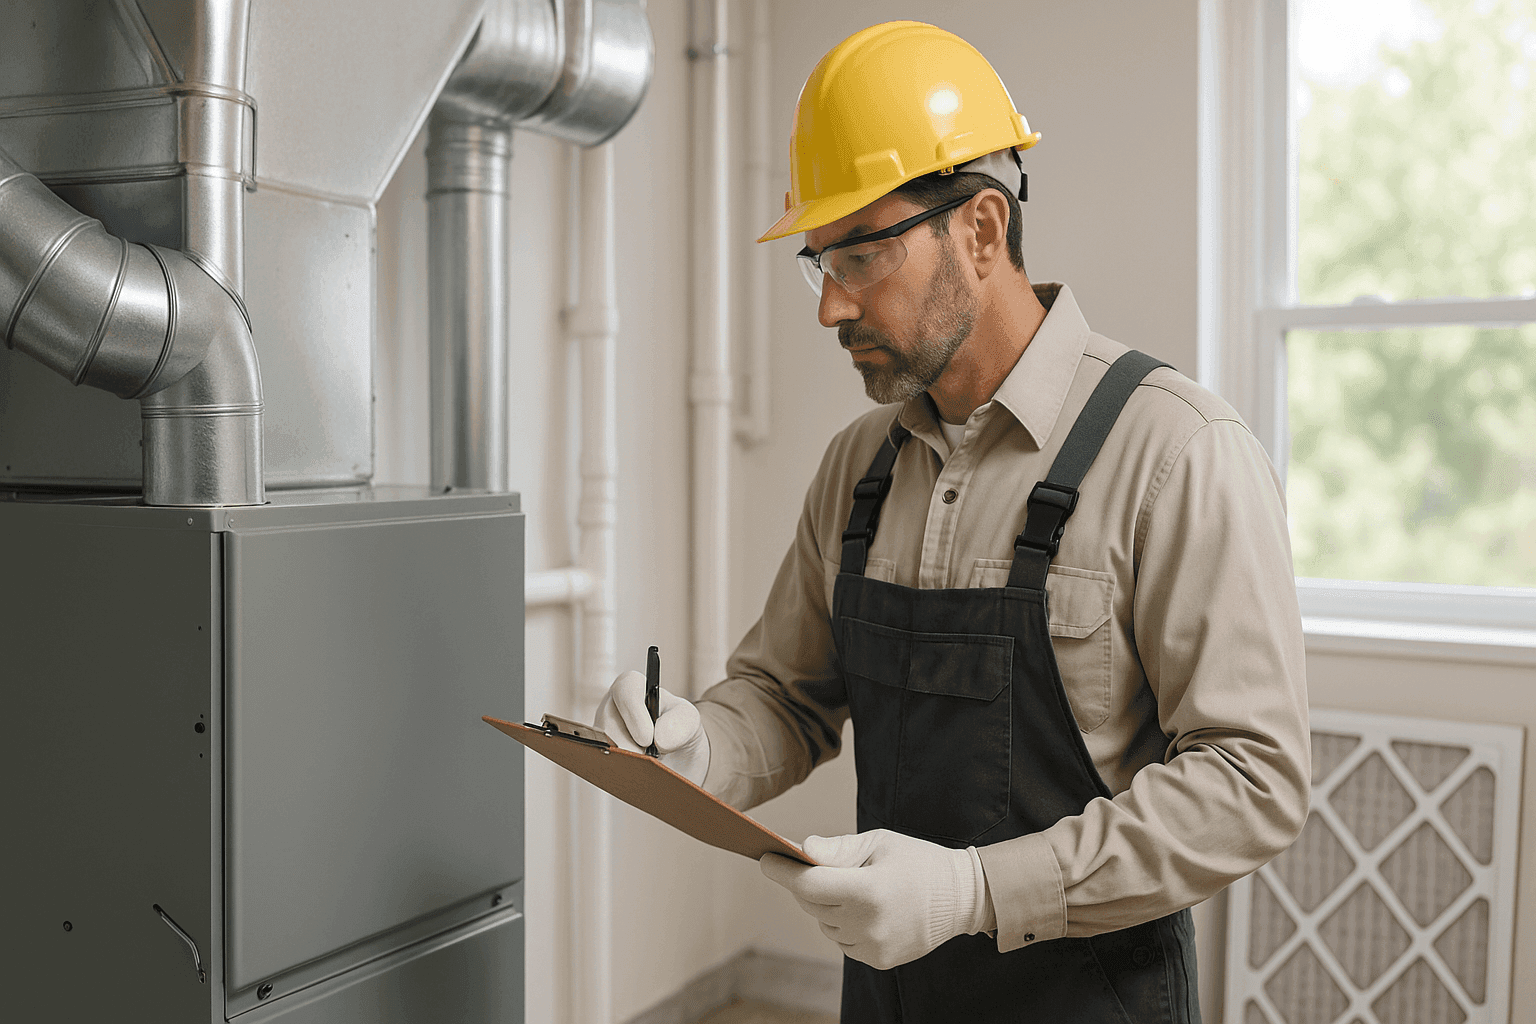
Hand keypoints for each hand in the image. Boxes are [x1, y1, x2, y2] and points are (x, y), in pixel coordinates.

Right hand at [593, 670, 709, 785]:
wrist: (678, 759)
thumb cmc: (679, 729)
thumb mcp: (689, 720)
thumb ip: (681, 722)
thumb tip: (659, 740)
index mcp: (632, 689)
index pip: (625, 690)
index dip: (634, 713)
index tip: (648, 739)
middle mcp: (610, 709)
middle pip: (607, 725)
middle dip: (626, 747)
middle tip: (645, 765)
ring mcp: (601, 735)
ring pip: (600, 750)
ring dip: (622, 765)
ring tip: (643, 777)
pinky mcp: (598, 759)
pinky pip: (601, 769)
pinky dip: (618, 778)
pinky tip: (635, 786)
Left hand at [760, 830, 988, 970]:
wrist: (962, 897)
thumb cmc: (917, 862)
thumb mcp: (879, 844)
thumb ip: (838, 850)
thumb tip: (803, 849)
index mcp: (869, 890)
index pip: (809, 884)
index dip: (782, 871)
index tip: (764, 858)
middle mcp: (869, 925)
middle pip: (812, 904)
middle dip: (806, 883)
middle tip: (810, 864)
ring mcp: (874, 947)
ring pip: (825, 924)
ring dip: (826, 906)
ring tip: (852, 887)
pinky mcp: (879, 961)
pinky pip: (842, 941)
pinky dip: (843, 924)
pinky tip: (865, 909)